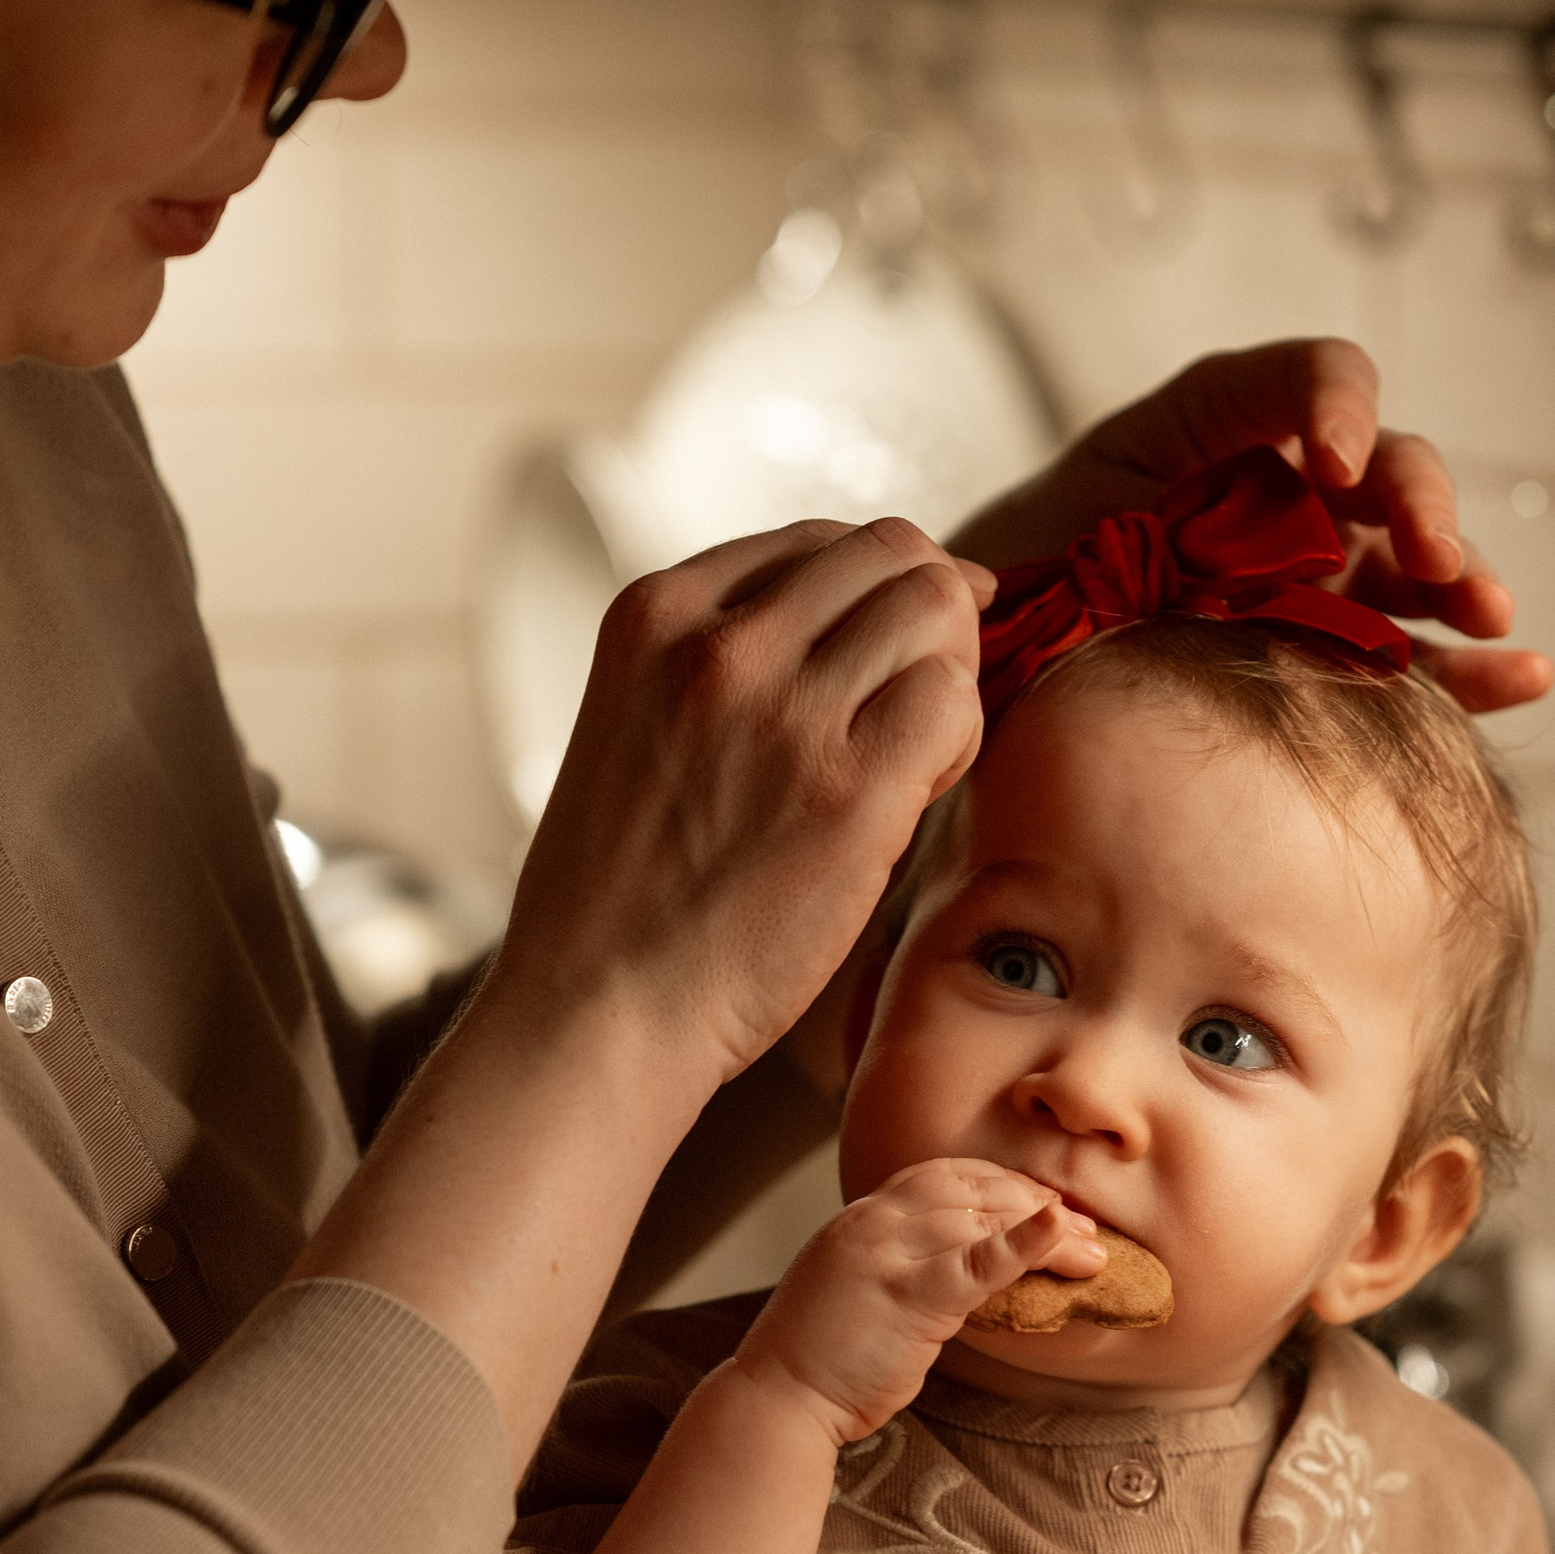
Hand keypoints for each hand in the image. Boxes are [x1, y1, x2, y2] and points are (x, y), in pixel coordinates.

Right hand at [501, 516, 990, 1089]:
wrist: (598, 1010)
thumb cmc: (621, 899)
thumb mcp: (636, 728)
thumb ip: (717, 667)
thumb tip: (853, 631)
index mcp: (654, 615)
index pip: (817, 543)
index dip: (877, 590)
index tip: (891, 649)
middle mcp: (720, 644)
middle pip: (893, 555)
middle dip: (930, 619)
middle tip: (917, 703)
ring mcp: (786, 711)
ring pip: (936, 612)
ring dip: (947, 677)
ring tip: (910, 757)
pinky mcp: (850, 788)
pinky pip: (954, 701)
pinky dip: (957, 739)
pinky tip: (916, 793)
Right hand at [736, 1159, 1102, 1448]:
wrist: (779, 1398)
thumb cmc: (821, 1359)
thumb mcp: (863, 1292)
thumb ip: (906, 1269)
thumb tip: (968, 1271)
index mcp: (861, 1219)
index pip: (944, 1176)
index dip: (1002, 1183)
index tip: (1042, 1200)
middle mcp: (873, 1223)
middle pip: (972, 1191)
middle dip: (1034, 1202)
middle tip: (1086, 1224)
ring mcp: (888, 1254)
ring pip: (984, 1220)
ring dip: (1049, 1229)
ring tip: (1094, 1248)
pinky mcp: (909, 1295)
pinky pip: (979, 1261)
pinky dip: (1026, 1243)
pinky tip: (1061, 1233)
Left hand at [947, 338, 1553, 718]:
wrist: (997, 685)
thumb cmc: (1006, 593)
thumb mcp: (1027, 530)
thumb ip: (1073, 512)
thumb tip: (1073, 535)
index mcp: (1215, 431)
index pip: (1312, 376)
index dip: (1335, 403)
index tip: (1327, 462)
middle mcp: (1281, 491)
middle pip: (1386, 465)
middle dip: (1418, 500)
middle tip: (1425, 554)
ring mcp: (1317, 576)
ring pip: (1416, 559)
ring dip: (1464, 576)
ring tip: (1486, 611)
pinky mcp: (1333, 657)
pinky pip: (1416, 660)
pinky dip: (1472, 669)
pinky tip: (1523, 676)